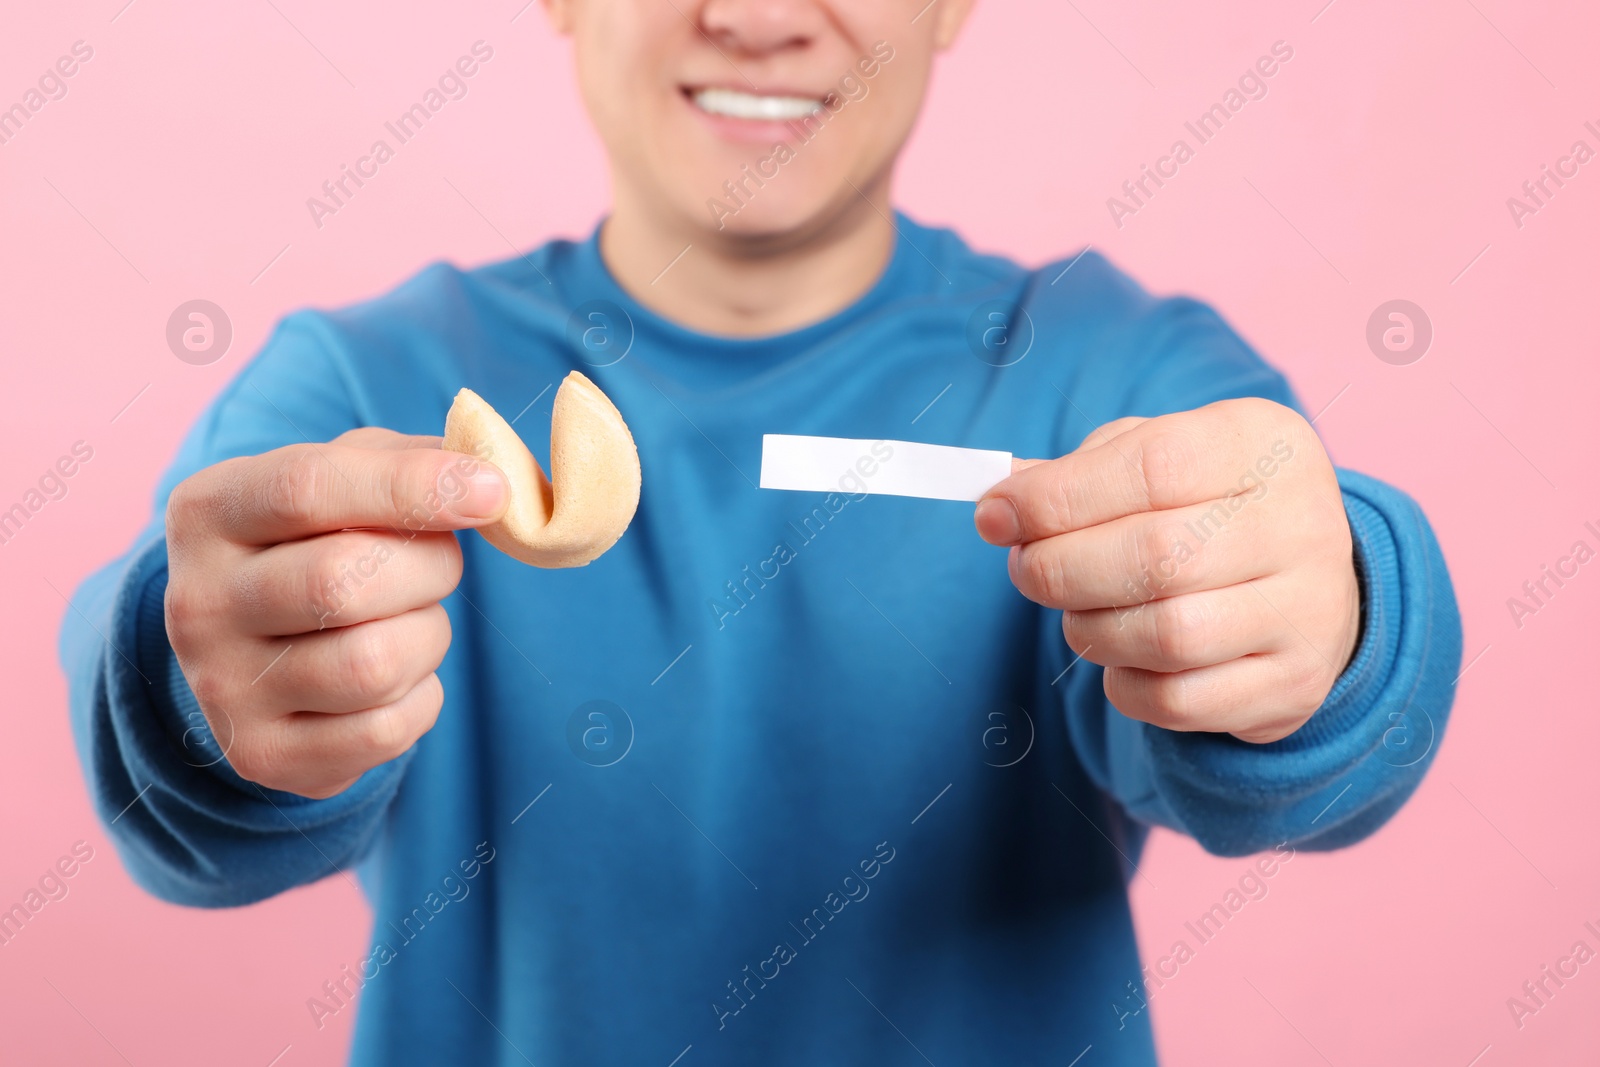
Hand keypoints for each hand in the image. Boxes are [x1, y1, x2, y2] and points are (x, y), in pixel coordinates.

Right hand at [163, 429, 507, 797]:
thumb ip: (407, 460)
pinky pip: (387, 730)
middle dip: (429, 569)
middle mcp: (197, 603)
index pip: (306, 488)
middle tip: (440, 566)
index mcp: (209, 512)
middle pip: (342, 582)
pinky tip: (397, 679)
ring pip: (373, 665)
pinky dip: (421, 698)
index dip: (411, 486)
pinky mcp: (263, 756)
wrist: (251, 651)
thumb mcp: (342, 478)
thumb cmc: (316, 541)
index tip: (491, 491)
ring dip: (427, 638)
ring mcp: (223, 688)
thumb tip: (485, 471)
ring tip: (410, 622)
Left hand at [975, 398, 1359, 743]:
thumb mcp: (1158, 457)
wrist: (1302, 585)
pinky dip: (1124, 684)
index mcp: (1264, 444)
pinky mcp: (1292, 686)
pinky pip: (1177, 701)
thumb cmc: (1205, 508)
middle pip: (1155, 556)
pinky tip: (1122, 656)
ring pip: (1166, 636)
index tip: (994, 516)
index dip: (1058, 498)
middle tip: (1025, 569)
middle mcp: (1301, 525)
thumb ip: (1081, 473)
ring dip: (1090, 629)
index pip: (1153, 466)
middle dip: (1059, 568)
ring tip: (1078, 610)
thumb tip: (1001, 505)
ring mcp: (1308, 612)